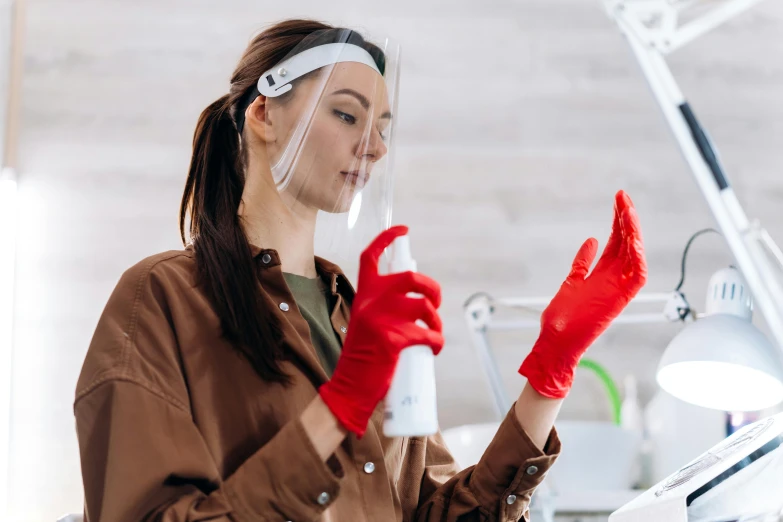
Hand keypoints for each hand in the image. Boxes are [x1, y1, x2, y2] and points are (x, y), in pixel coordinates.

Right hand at [319, 225, 444, 436]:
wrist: (349, 386)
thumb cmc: (362, 357)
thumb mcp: (366, 322)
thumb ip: (383, 307)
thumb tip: (417, 300)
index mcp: (363, 295)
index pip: (371, 257)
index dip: (387, 239)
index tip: (403, 229)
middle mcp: (371, 302)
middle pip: (411, 278)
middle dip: (432, 289)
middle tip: (435, 303)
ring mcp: (382, 319)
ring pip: (424, 306)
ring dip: (436, 320)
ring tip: (434, 332)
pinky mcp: (393, 339)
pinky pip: (429, 334)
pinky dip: (437, 341)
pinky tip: (434, 348)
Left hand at [518, 190, 646, 398]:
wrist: (556, 344)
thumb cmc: (562, 320)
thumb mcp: (571, 282)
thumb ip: (582, 263)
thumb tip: (590, 241)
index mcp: (602, 274)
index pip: (616, 241)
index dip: (618, 221)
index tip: (618, 200)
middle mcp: (613, 279)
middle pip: (625, 243)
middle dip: (626, 218)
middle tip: (623, 196)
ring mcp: (616, 289)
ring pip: (634, 255)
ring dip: (633, 232)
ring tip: (628, 210)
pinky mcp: (618, 301)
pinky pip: (637, 277)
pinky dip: (638, 259)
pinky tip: (633, 239)